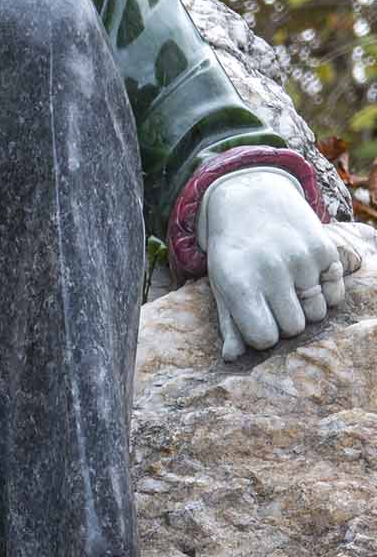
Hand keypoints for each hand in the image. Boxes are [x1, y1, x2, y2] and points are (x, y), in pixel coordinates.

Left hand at [200, 168, 359, 360]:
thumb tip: (232, 359)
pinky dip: (325, 292)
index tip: (256, 319)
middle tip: (273, 299)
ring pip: (317, 313)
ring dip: (306, 307)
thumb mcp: (221, 284)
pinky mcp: (324, 249)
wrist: (249, 197)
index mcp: (239, 283)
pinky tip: (308, 276)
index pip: (264, 338)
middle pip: (293, 328)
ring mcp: (300, 258)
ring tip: (289, 286)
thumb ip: (230, 324)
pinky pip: (335, 295)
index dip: (262, 334)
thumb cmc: (233, 251)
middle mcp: (271, 270)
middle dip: (284, 320)